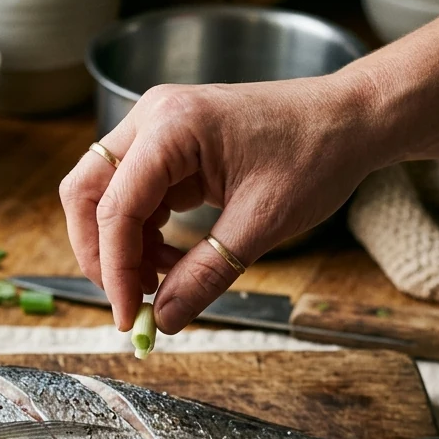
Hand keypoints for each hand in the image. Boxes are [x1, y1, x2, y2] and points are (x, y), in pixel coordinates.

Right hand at [59, 76, 382, 332]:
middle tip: (128, 301)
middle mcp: (153, 118)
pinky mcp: (167, 147)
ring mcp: (157, 130)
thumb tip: (164, 319)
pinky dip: (142, 236)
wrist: (350, 120)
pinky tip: (170, 262)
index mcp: (173, 126)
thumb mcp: (262, 224)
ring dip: (122, 248)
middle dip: (100, 254)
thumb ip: (207, 274)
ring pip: (103, 197)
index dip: (114, 269)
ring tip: (161, 283)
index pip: (115, 206)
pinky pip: (132, 197)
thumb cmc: (316, 154)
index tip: (129, 316)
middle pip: (87, 193)